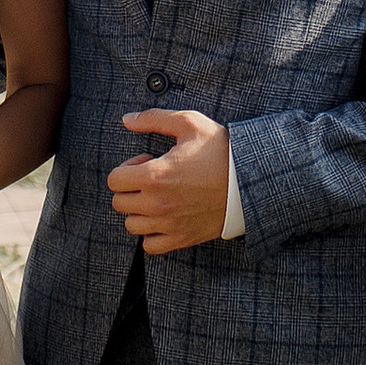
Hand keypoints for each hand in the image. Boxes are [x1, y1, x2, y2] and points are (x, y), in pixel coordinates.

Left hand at [107, 108, 232, 254]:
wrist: (250, 180)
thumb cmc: (221, 150)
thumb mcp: (189, 123)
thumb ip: (153, 118)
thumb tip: (127, 120)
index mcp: (154, 176)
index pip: (114, 180)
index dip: (127, 168)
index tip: (146, 163)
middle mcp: (156, 204)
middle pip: (119, 203)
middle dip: (131, 188)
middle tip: (154, 179)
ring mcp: (168, 224)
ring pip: (132, 225)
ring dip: (139, 211)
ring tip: (159, 198)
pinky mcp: (182, 238)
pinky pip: (150, 246)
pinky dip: (151, 234)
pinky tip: (164, 218)